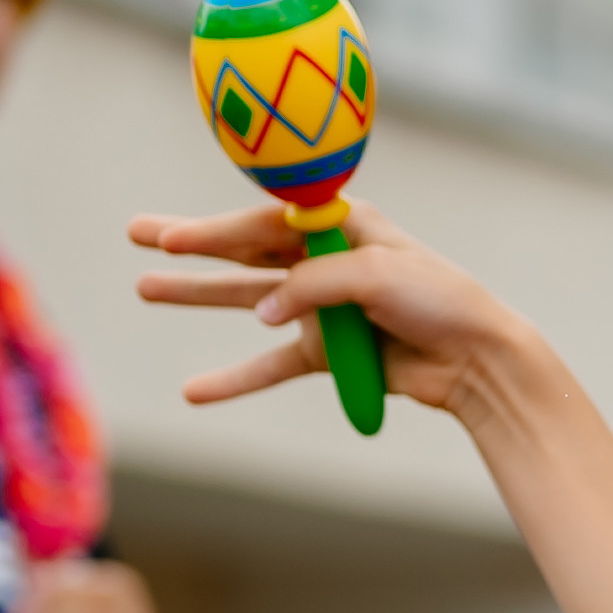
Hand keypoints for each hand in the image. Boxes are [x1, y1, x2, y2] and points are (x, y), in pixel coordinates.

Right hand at [127, 196, 526, 419]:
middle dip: (190, 243)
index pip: (265, 222)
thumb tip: (264, 312)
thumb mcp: (375, 276)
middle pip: (245, 251)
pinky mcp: (326, 353)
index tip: (171, 238)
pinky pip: (269, 365)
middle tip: (135, 233)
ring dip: (197, 296)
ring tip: (144, 288)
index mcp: (343, 226)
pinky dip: (234, 378)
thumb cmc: (439, 301)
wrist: (477, 360)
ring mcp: (321, 309)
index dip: (216, 230)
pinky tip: (194, 390)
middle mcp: (325, 261)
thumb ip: (314, 286)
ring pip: (246, 301)